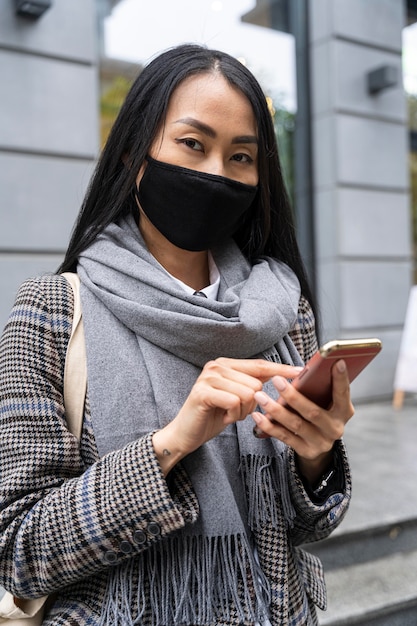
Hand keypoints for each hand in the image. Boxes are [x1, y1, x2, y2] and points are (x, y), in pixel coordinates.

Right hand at [152, 358, 302, 474]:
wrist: (185, 434)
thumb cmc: (213, 416)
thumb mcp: (237, 398)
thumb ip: (253, 384)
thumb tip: (283, 377)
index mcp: (226, 364)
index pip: (260, 365)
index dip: (281, 369)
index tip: (301, 371)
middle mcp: (216, 366)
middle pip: (256, 383)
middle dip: (252, 404)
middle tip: (235, 412)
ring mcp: (208, 377)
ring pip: (248, 393)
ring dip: (242, 411)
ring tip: (228, 414)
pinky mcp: (203, 392)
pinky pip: (235, 402)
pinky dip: (233, 415)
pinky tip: (222, 417)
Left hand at [252, 359, 353, 484]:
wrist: (318, 444)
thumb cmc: (319, 412)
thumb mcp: (325, 402)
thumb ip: (320, 388)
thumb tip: (303, 369)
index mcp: (344, 412)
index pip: (343, 394)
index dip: (341, 379)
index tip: (337, 362)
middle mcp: (335, 428)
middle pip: (312, 412)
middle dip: (292, 396)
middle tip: (276, 380)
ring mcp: (321, 442)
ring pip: (295, 424)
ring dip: (275, 409)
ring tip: (260, 396)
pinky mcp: (306, 451)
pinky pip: (284, 437)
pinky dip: (269, 426)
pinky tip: (258, 415)